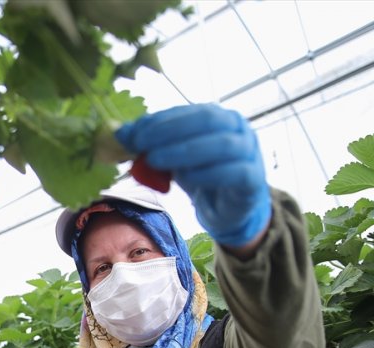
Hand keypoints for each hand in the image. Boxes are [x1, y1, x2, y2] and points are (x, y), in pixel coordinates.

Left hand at [115, 104, 270, 247]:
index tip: (132, 133)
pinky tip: (184, 179)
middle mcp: (238, 128)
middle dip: (169, 130)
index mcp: (218, 117)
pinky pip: (233, 172)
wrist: (227, 210)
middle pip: (206, 120)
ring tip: (154, 161)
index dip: (159, 120)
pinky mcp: (253, 179)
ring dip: (184, 151)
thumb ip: (151, 145)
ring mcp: (250, 152)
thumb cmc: (201, 176)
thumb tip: (120, 133)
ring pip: (221, 144)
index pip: (188, 111)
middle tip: (140, 144)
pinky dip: (207, 174)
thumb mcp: (173, 158)